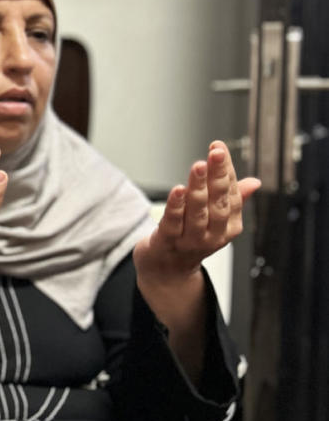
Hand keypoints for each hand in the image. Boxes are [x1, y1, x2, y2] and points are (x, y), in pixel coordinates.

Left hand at [133, 140, 260, 289]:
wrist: (166, 271)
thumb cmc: (190, 239)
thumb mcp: (215, 220)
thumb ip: (231, 199)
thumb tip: (255, 182)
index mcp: (229, 227)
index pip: (230, 195)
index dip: (226, 171)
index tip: (219, 148)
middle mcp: (213, 235)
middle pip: (218, 202)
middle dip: (218, 176)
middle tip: (216, 153)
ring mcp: (190, 241)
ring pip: (197, 211)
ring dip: (199, 188)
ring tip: (199, 166)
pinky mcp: (167, 242)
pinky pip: (173, 223)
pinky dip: (176, 206)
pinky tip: (177, 189)